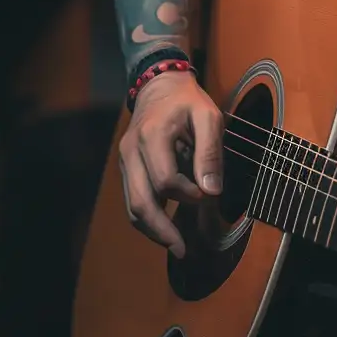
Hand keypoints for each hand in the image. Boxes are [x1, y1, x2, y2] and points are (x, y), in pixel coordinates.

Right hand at [118, 68, 221, 257]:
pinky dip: (148, 218)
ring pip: (132, 206)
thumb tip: (212, 192)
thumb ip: (210, 152)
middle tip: (183, 250)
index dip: (186, 194)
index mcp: (152, 135)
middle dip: (161, 230)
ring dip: (153, 230)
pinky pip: (133, 200)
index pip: (165, 179)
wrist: (159, 87)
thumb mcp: (208, 116)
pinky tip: (166, 229)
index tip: (207, 196)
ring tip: (176, 247)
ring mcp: (125, 162)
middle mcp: (131, 152)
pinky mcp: (126, 170)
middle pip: (139, 201)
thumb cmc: (188, 101)